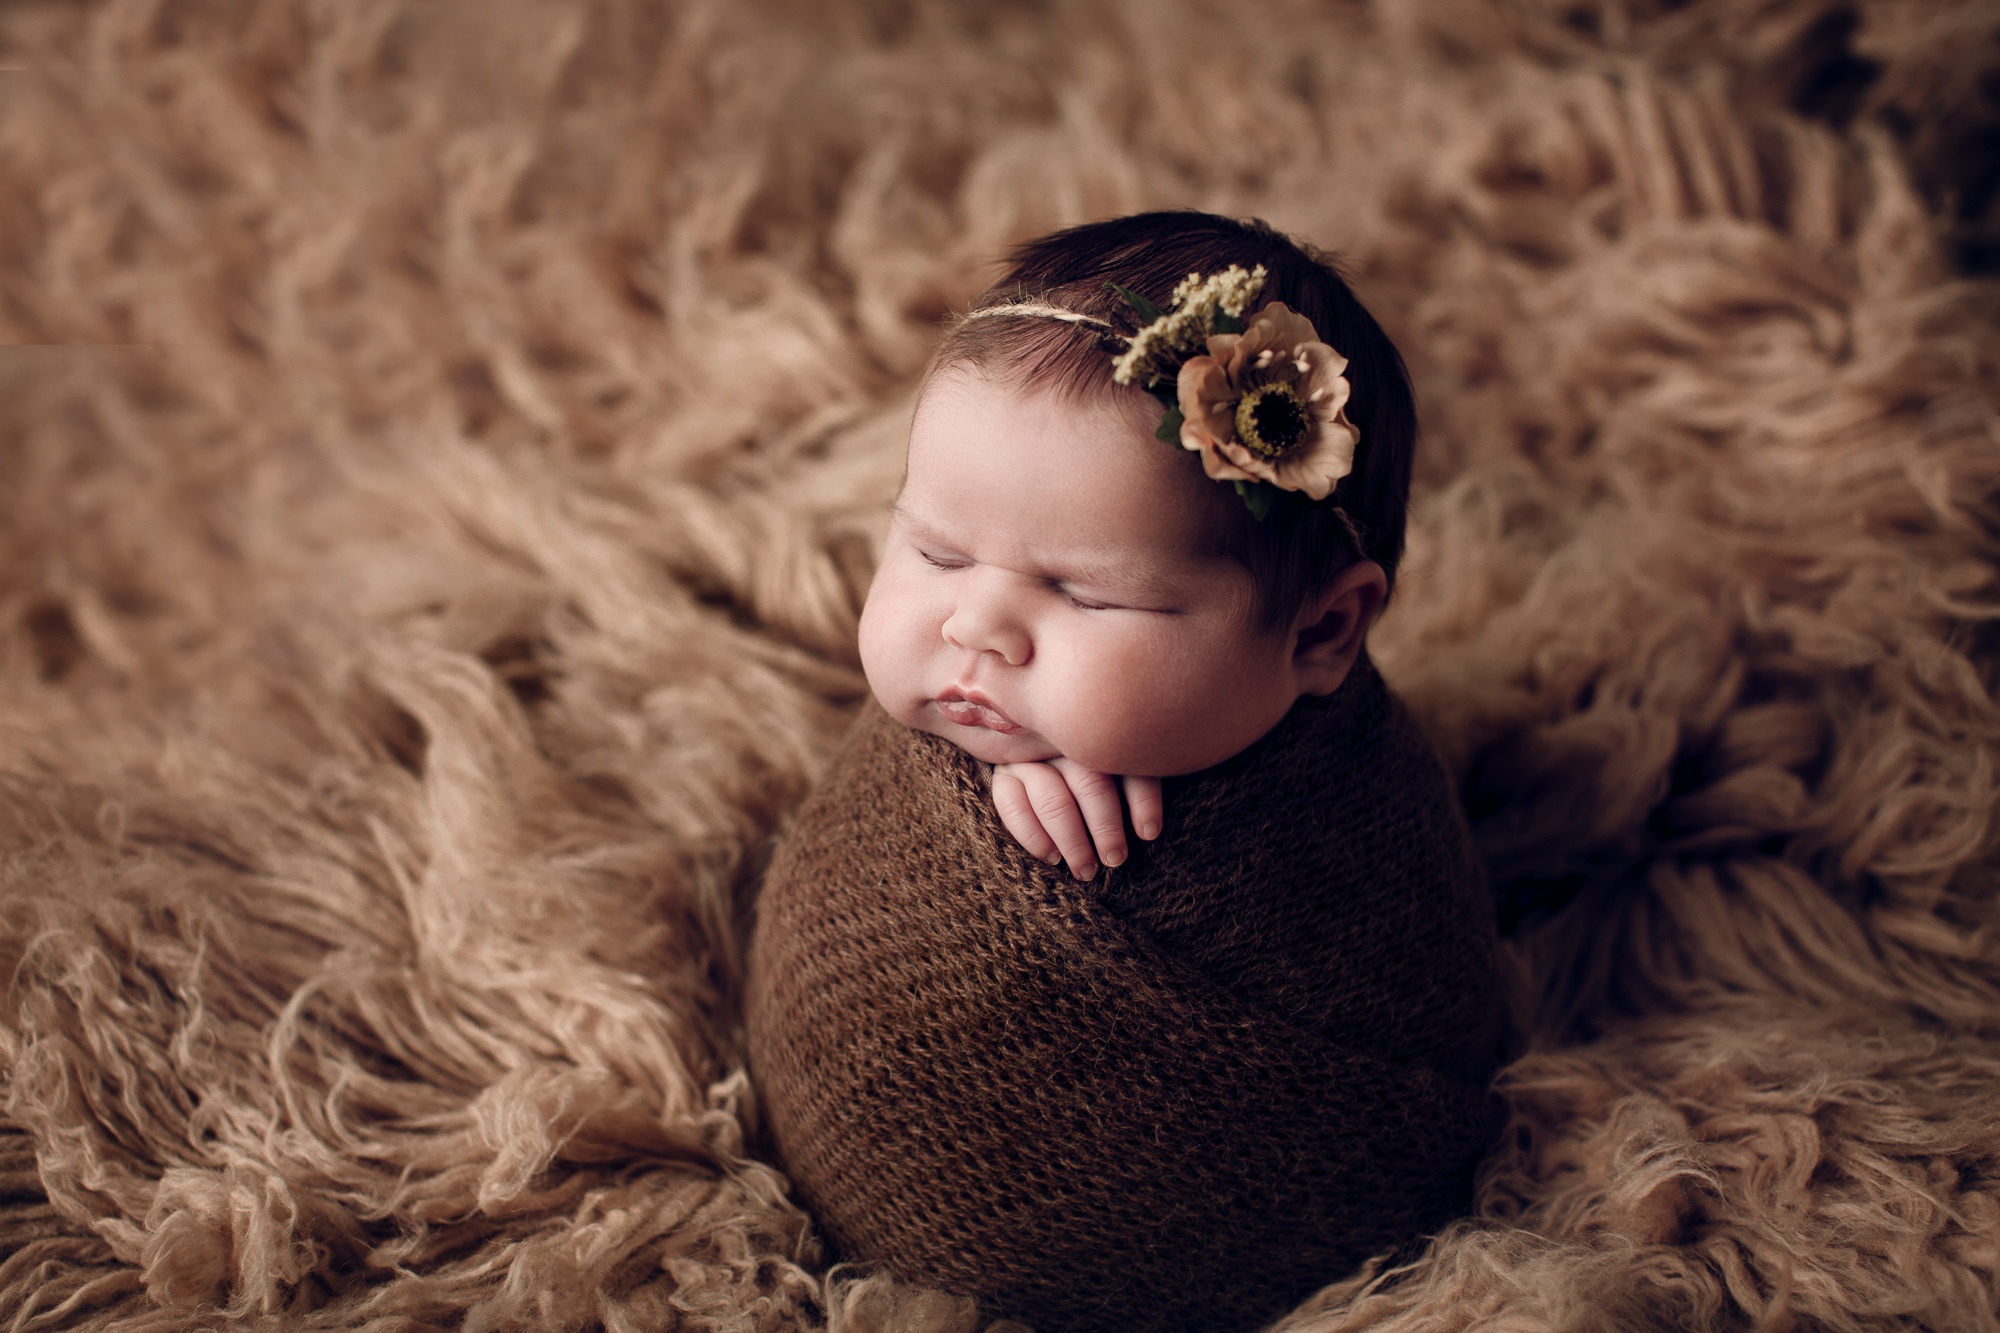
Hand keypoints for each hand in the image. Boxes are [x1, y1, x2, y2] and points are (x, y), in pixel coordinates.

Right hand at [990, 757, 1163, 880]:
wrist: (1031, 759)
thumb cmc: (1087, 781)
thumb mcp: (1115, 774)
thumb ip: (1133, 787)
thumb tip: (1149, 830)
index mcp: (1100, 741)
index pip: (1127, 767)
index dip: (1142, 800)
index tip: (1149, 834)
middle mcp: (1064, 743)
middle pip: (1090, 783)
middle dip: (1105, 826)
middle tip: (1114, 859)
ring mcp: (1031, 758)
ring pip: (1053, 799)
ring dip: (1072, 839)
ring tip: (1086, 869)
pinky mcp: (1004, 776)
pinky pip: (1014, 807)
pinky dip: (1034, 836)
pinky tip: (1052, 857)